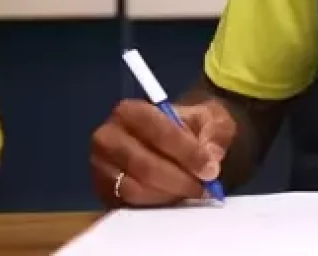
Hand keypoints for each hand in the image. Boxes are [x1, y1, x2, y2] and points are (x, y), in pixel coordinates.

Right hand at [90, 98, 235, 206]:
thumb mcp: (210, 119)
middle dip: (180, 178)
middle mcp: (107, 138)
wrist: (174, 140)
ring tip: (195, 191)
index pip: (157, 132)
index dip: (186, 152)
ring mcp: (102, 167)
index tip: (210, 168)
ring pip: (136, 189)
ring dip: (170, 193)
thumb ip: (215, 133)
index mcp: (129, 111)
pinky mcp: (104, 191)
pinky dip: (158, 203)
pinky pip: (130, 205)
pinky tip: (178, 197)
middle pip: (144, 165)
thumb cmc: (191, 126)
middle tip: (206, 186)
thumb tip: (211, 155)